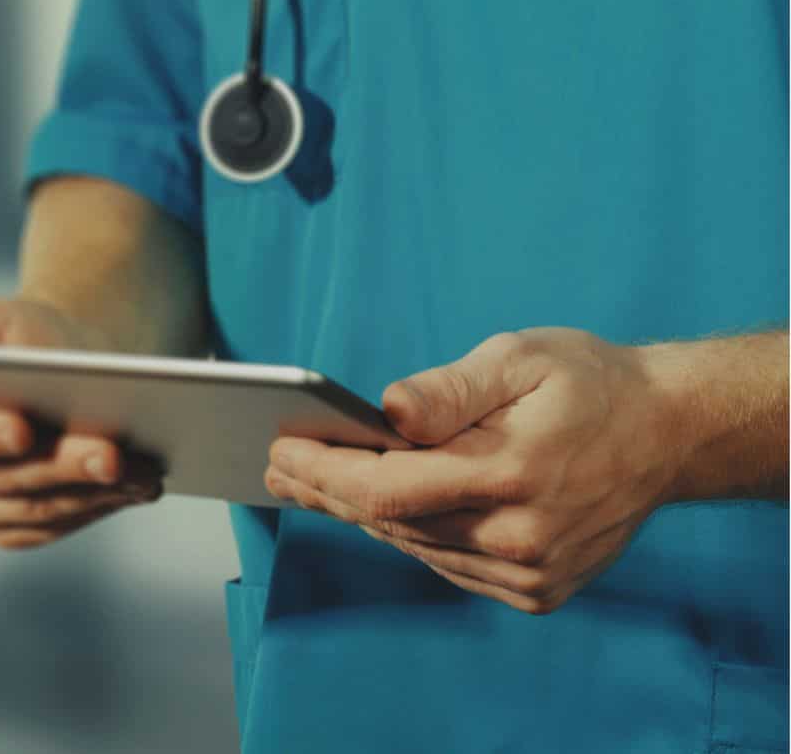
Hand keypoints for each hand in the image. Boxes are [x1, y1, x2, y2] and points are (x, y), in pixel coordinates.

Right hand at [0, 294, 162, 550]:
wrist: (57, 371)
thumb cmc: (23, 335)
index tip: (22, 429)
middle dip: (60, 465)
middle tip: (111, 453)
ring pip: (34, 508)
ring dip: (92, 491)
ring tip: (143, 470)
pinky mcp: (9, 527)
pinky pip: (54, 525)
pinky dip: (98, 505)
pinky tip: (138, 487)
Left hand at [264, 328, 685, 614]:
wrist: (670, 434)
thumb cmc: (589, 383)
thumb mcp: (520, 358)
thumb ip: (448, 389)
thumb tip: (385, 411)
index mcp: (512, 473)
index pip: (385, 488)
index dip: (322, 473)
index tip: (279, 449)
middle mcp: (519, 536)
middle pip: (391, 521)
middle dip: (326, 490)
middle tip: (278, 466)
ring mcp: (529, 573)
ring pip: (416, 545)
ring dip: (362, 514)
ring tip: (310, 484)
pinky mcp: (537, 591)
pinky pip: (449, 563)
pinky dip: (410, 534)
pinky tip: (377, 509)